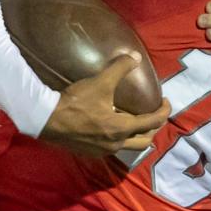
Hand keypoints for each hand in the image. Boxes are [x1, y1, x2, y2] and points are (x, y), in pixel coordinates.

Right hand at [40, 53, 170, 156]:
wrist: (45, 119)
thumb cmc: (75, 102)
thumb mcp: (100, 82)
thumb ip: (119, 68)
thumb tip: (135, 57)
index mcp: (122, 128)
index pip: (153, 122)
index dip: (164, 111)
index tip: (166, 102)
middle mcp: (116, 143)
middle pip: (145, 142)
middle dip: (153, 129)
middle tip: (152, 114)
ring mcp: (103, 151)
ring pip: (128, 146)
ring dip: (135, 135)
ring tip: (132, 119)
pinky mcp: (90, 152)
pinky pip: (113, 147)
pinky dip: (119, 138)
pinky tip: (110, 125)